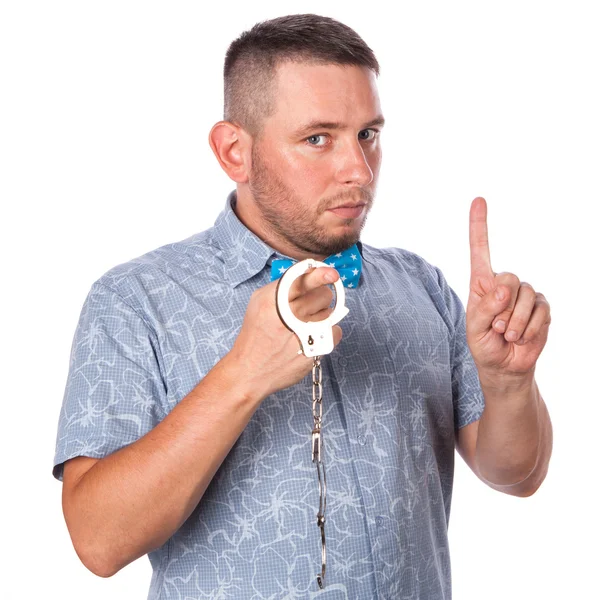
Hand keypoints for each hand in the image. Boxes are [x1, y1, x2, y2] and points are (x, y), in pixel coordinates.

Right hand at [227, 265, 342, 399]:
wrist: (250, 371)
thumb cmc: (255, 335)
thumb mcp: (259, 302)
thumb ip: (282, 286)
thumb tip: (310, 273)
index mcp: (274, 301)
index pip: (301, 281)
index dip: (319, 275)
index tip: (331, 274)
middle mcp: (290, 316)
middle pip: (323, 295)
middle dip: (319, 297)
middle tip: (307, 307)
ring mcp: (305, 334)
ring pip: (331, 312)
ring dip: (321, 315)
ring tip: (306, 324)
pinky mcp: (315, 350)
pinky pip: (335, 331)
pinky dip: (328, 332)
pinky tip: (313, 336)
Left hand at [466, 197, 550, 384]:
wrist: (505, 367)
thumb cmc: (484, 346)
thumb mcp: (475, 330)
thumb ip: (485, 309)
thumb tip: (503, 289)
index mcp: (481, 285)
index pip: (480, 251)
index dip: (479, 226)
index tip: (478, 200)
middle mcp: (504, 285)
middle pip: (508, 278)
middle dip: (502, 308)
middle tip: (496, 328)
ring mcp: (524, 295)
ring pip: (526, 296)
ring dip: (515, 321)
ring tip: (507, 335)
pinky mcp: (541, 307)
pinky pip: (541, 310)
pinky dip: (530, 327)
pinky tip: (522, 337)